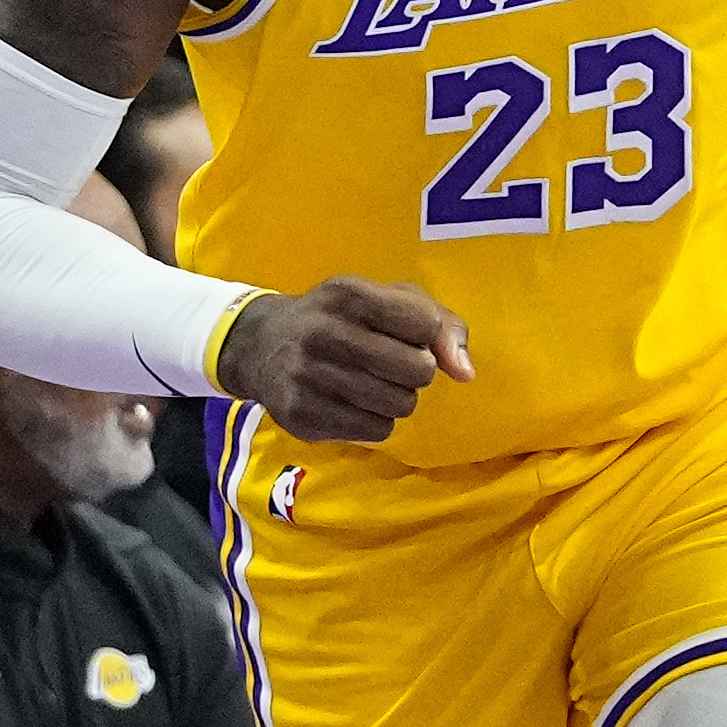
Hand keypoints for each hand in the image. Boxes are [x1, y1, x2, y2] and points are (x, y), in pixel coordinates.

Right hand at [215, 277, 472, 443]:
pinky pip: (376, 431)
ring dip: (398, 399)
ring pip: (400, 405)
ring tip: (372, 384)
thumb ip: (440, 324)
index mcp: (349, 294)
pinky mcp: (302, 415)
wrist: (261, 345)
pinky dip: (377, 421)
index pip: (425, 323)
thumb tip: (466, 372)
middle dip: (417, 371)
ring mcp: (309, 376)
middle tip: (394, 366)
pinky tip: (354, 404)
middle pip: (418, 369)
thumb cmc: (340, 319)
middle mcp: (324, 332)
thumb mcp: (385, 300)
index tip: (407, 334)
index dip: (427, 334)